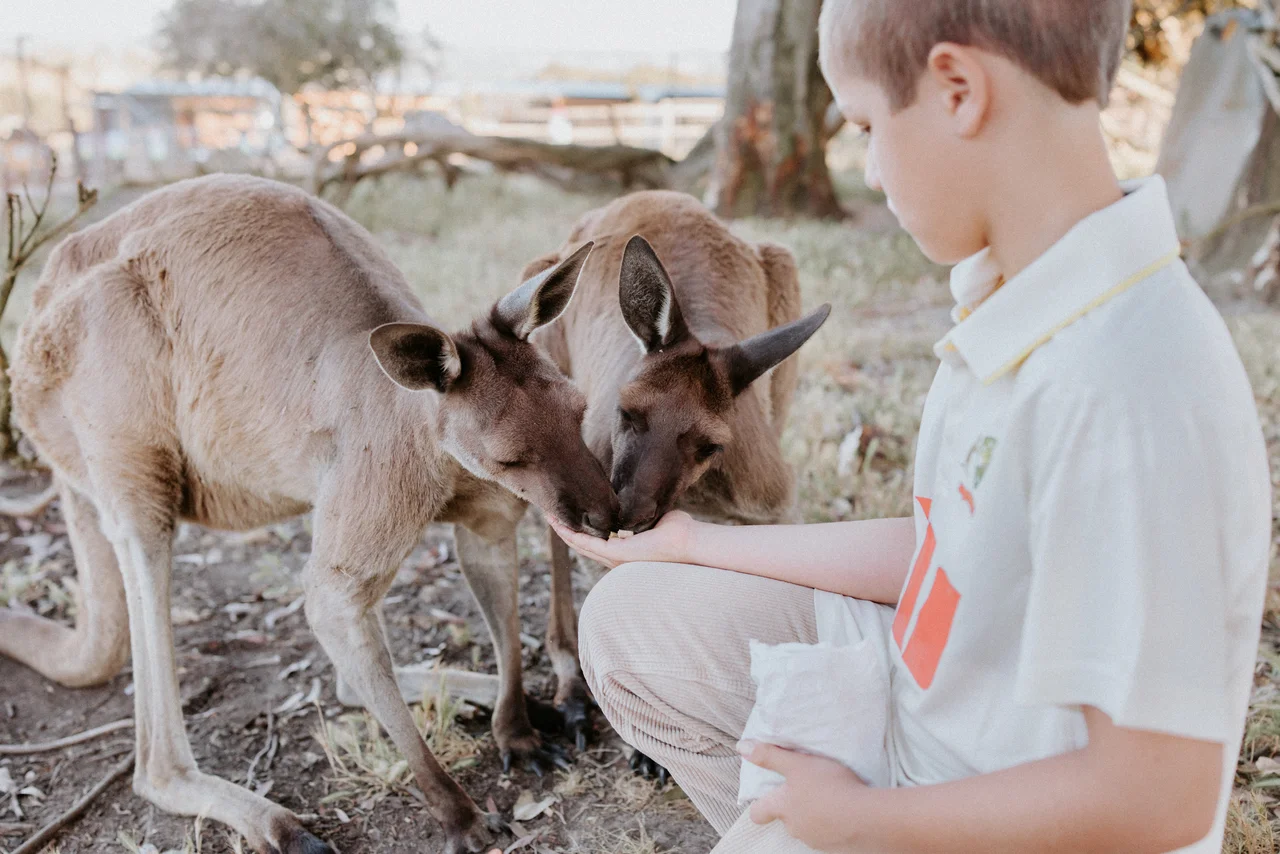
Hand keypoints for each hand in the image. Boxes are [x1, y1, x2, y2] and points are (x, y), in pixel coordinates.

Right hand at [548, 510, 694, 568]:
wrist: (688, 542)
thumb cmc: (680, 531)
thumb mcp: (656, 518)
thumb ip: (645, 514)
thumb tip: (646, 504)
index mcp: (627, 550)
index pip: (598, 540)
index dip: (582, 528)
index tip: (571, 514)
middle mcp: (617, 557)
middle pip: (584, 543)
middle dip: (566, 529)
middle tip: (551, 515)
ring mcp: (614, 557)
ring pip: (581, 544)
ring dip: (563, 530)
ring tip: (549, 516)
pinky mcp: (615, 554)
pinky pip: (586, 543)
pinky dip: (570, 533)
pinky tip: (558, 523)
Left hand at [742, 740, 868, 851]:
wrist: (866, 817)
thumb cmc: (829, 786)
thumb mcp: (797, 763)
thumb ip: (770, 755)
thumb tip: (741, 747)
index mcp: (782, 807)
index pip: (758, 813)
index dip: (758, 806)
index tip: (763, 799)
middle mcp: (794, 827)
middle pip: (785, 819)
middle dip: (793, 806)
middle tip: (806, 790)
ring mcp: (815, 840)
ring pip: (807, 826)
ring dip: (814, 815)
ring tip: (830, 798)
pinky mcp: (835, 846)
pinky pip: (828, 834)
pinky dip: (832, 824)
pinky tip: (844, 810)